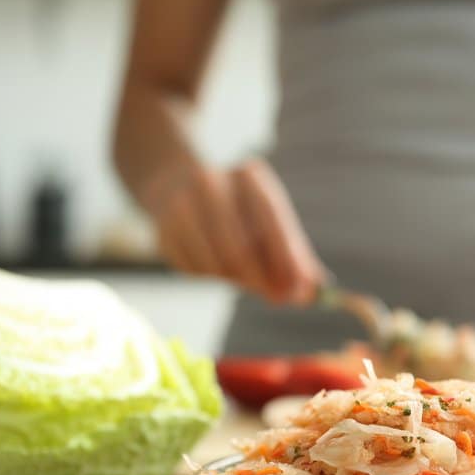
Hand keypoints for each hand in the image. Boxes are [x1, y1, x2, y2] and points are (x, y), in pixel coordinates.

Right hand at [146, 158, 324, 303]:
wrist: (177, 186)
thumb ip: (294, 256)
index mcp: (247, 176)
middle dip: (262, 280)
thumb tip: (312, 291)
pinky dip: (211, 277)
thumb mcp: (270, 221)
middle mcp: (210, 183)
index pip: (272, 219)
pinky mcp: (163, 231)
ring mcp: (181, 206)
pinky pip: (194, 271)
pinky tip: (216, 265)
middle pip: (240, 247)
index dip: (287, 257)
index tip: (301, 288)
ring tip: (246, 276)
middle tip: (278, 299)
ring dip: (236, 280)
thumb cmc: (237, 210)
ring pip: (216, 264)